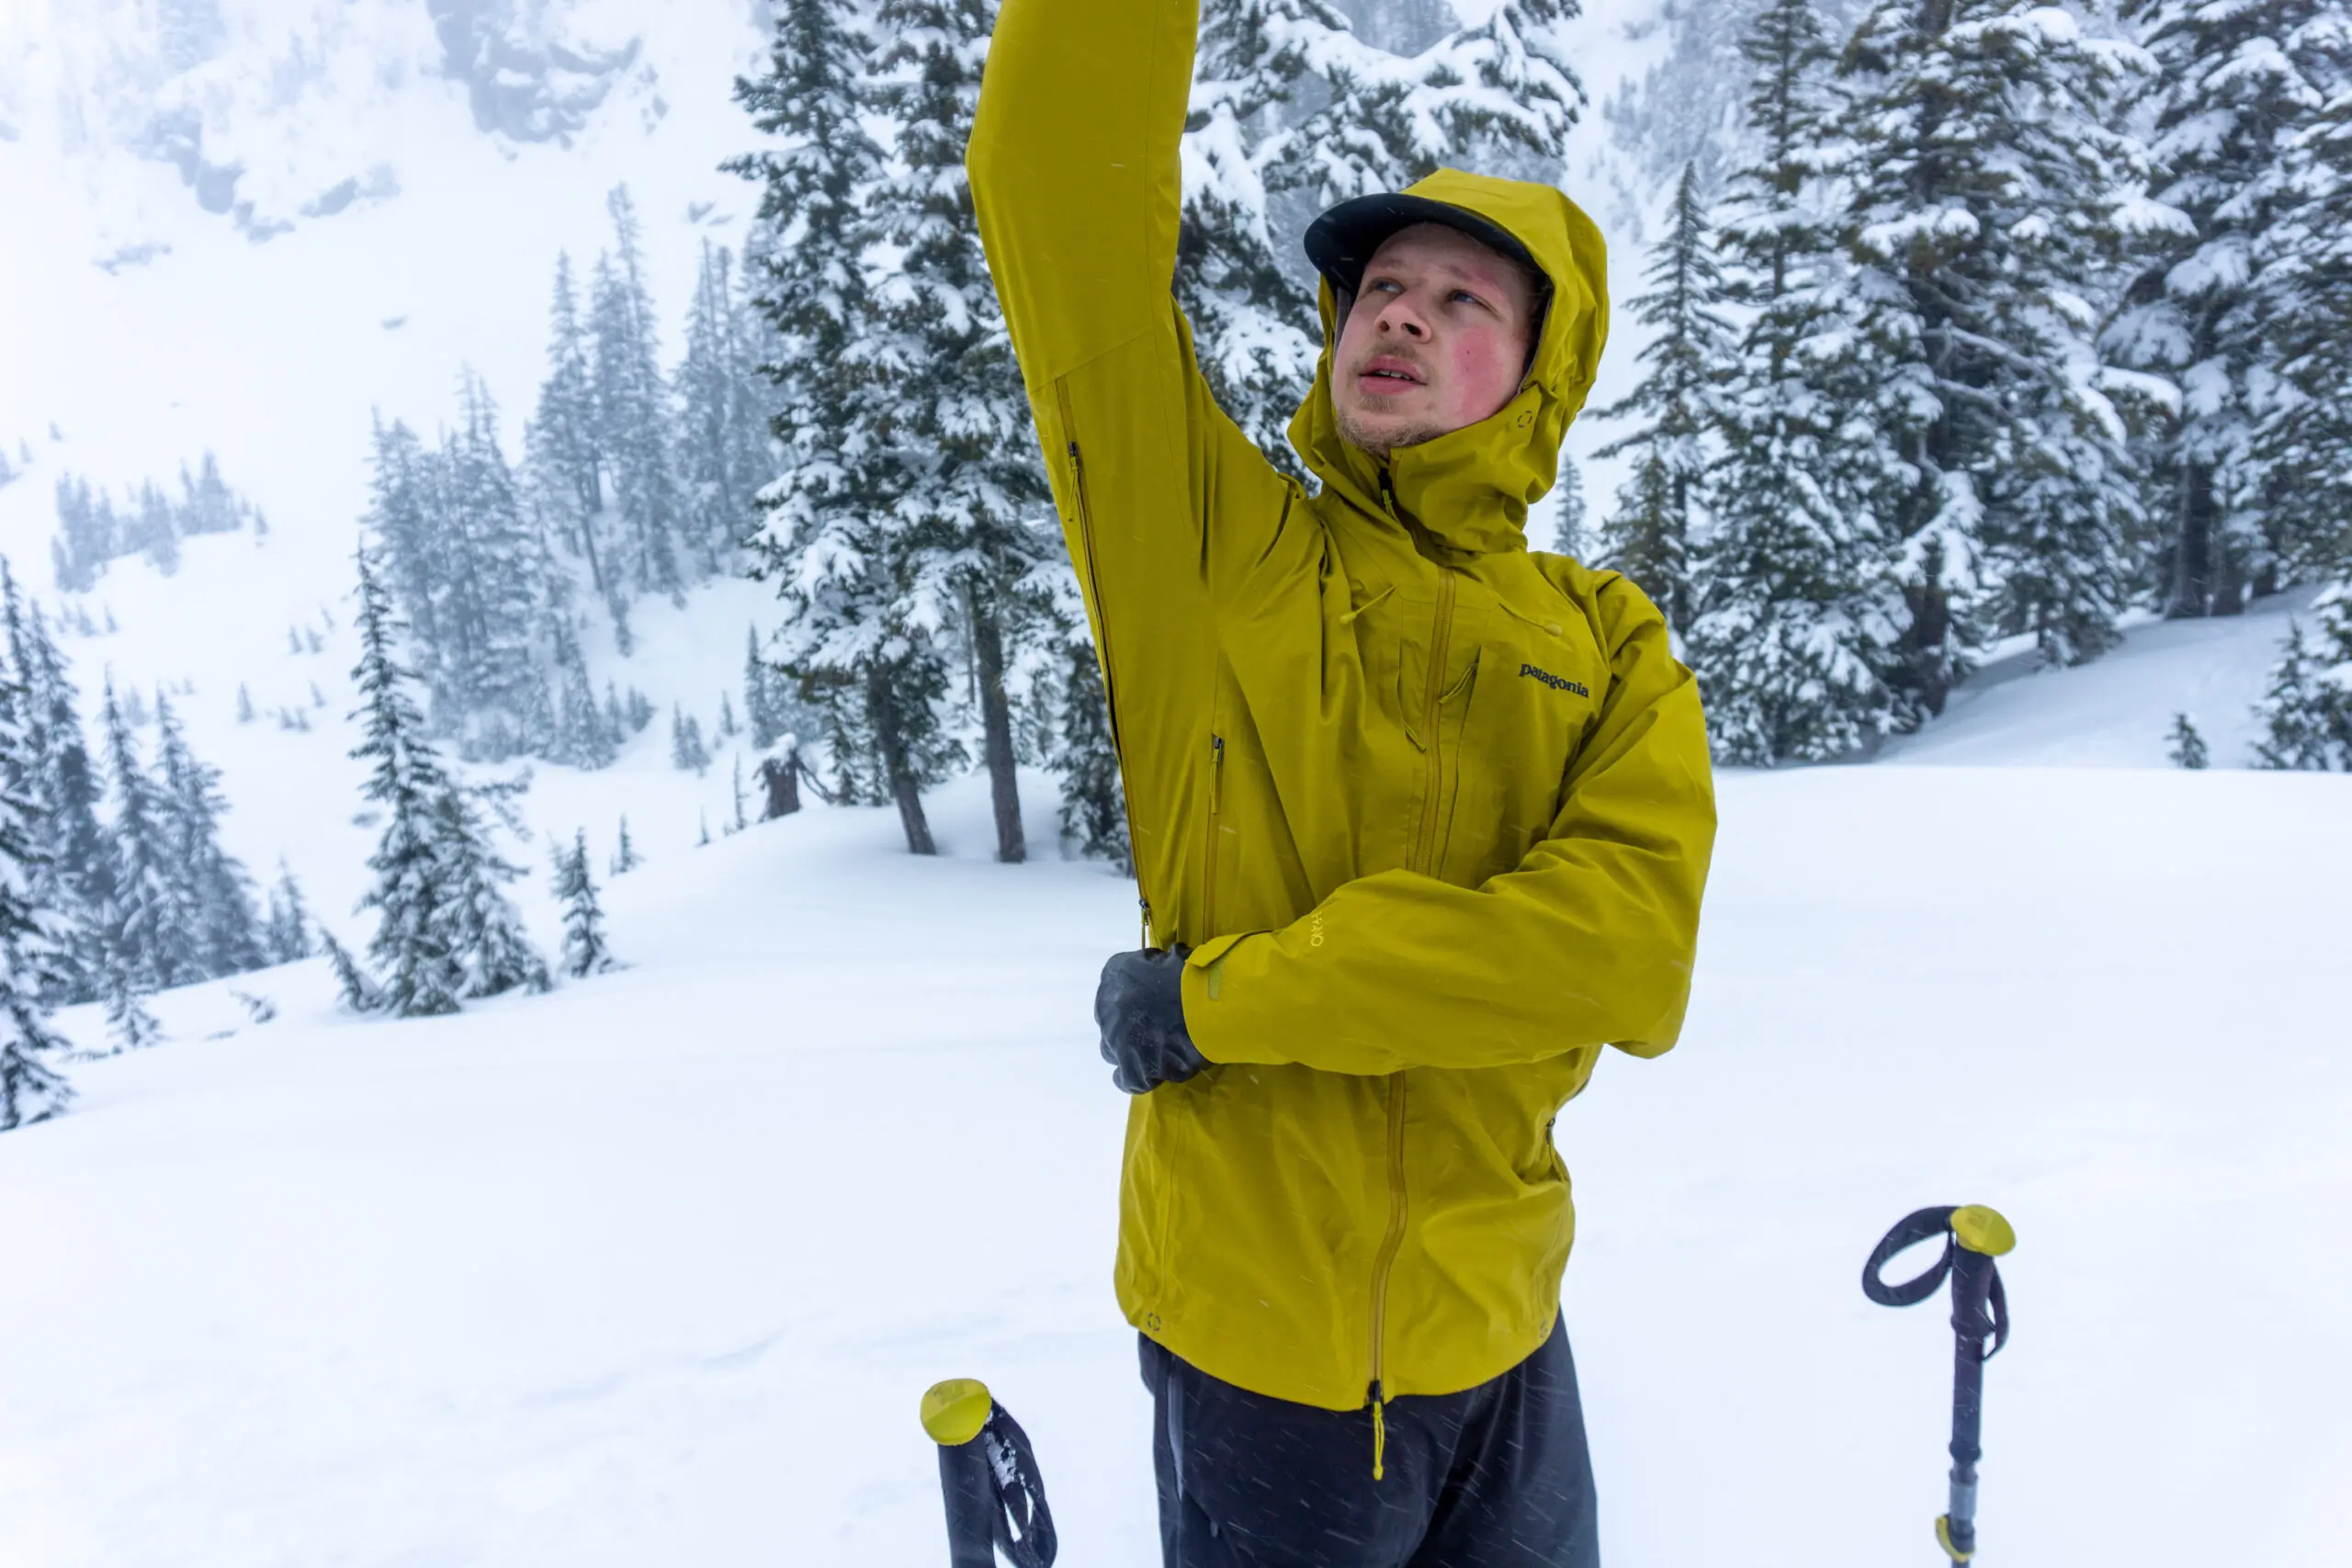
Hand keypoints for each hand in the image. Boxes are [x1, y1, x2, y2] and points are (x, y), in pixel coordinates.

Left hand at [1095, 946, 1206, 1093]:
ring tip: (1156, 1050)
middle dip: (1128, 1026)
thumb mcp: (1167, 956)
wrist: (1201, 1001)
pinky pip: (1128, 1079)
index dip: (1133, 1000)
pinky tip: (1149, 1074)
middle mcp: (1107, 1007)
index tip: (1151, 1003)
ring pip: (1114, 1051)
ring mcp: (1118, 1040)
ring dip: (1131, 1050)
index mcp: (1114, 974)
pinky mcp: (1135, 1068)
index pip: (1115, 989)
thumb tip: (1163, 969)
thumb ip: (1155, 965)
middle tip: (1154, 1028)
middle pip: (1111, 1023)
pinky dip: (1135, 1078)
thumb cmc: (1192, 973)